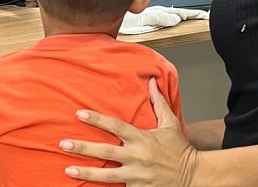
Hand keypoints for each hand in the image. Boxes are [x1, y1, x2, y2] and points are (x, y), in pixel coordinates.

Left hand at [60, 79, 198, 185]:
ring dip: (86, 171)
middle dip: (83, 147)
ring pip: (107, 174)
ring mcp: (137, 175)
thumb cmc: (179, 148)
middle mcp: (137, 156)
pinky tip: (85, 185)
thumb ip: (159, 102)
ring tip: (68, 168)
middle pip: (105, 151)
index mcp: (142, 138)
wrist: (193, 176)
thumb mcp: (170, 123)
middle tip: (63, 143)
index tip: (79, 113)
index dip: (97, 119)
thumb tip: (152, 81)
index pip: (115, 126)